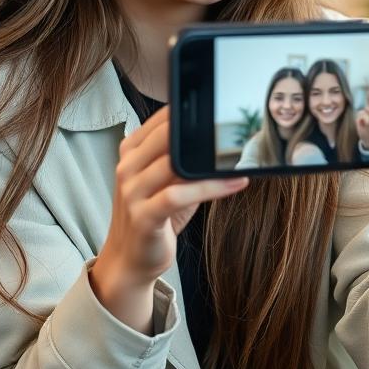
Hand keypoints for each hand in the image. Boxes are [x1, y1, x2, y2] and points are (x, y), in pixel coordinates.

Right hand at [90, 107, 247, 330]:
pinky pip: (180, 194)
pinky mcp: (144, 216)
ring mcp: (132, 192)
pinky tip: (235, 183)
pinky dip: (211, 187)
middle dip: (200, 132)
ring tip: (241, 157)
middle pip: (165, 136)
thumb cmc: (154, 217)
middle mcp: (127, 168)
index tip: (217, 107)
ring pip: (173, 163)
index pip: (160, 120)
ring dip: (212, 162)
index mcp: (130, 153)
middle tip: (234, 130)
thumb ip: (186, 162)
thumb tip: (224, 142)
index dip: (187, 112)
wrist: (129, 261)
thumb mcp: (170, 183)